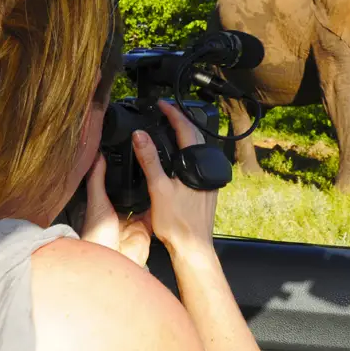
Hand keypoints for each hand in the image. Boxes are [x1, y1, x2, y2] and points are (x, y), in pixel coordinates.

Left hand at [80, 154, 151, 266]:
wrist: (112, 260)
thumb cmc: (97, 234)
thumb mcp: (96, 201)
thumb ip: (97, 179)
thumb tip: (96, 156)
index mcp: (103, 204)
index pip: (114, 183)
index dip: (122, 172)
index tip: (131, 155)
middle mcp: (119, 212)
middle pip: (131, 192)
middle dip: (140, 180)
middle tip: (151, 161)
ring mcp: (132, 221)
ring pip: (144, 202)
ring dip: (152, 191)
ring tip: (161, 171)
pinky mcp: (145, 230)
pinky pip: (155, 215)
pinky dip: (161, 207)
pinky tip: (167, 193)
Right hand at [132, 101, 217, 255]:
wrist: (193, 246)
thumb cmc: (178, 223)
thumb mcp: (158, 188)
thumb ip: (149, 160)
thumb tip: (141, 136)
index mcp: (196, 163)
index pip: (185, 128)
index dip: (172, 113)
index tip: (161, 104)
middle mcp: (206, 167)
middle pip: (194, 135)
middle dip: (179, 120)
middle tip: (165, 112)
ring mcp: (208, 177)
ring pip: (197, 147)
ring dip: (184, 135)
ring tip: (169, 129)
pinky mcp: (207, 186)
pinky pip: (197, 160)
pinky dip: (186, 151)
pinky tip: (177, 156)